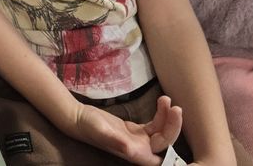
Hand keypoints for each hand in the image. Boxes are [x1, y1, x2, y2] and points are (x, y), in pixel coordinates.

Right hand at [62, 95, 181, 164]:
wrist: (77, 118)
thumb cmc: (87, 126)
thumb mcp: (101, 131)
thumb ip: (116, 141)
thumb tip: (131, 150)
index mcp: (136, 153)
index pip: (163, 153)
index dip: (173, 141)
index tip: (176, 120)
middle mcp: (140, 149)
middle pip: (166, 141)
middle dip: (173, 124)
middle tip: (175, 106)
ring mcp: (139, 140)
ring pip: (162, 132)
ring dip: (168, 117)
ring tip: (166, 99)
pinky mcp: (136, 131)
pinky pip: (155, 125)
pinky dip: (161, 114)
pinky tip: (161, 102)